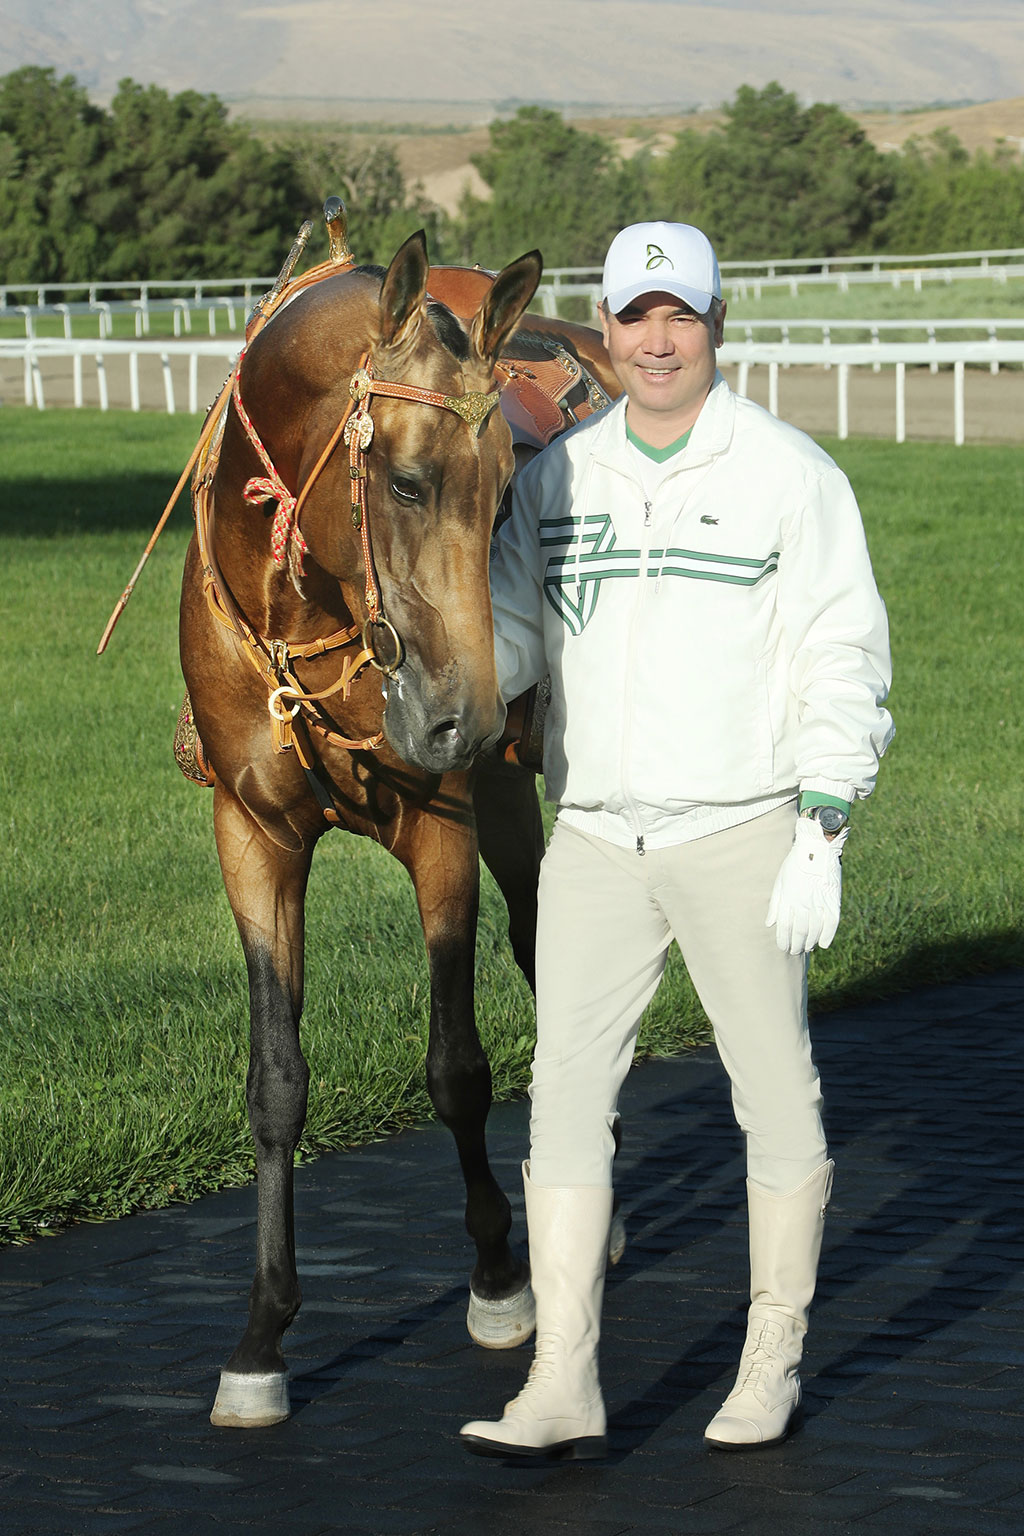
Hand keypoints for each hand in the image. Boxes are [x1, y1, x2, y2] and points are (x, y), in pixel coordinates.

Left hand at [766, 817, 849, 954]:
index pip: (785, 926)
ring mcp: (819, 902)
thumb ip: (775, 903)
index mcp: (789, 898)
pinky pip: (832, 922)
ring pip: (815, 930)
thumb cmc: (795, 863)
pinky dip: (828, 935)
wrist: (817, 847)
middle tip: (794, 952)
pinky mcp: (833, 899)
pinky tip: (823, 944)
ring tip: (807, 948)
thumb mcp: (780, 880)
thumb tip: (769, 924)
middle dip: (795, 944)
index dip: (783, 939)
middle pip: (799, 931)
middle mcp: (803, 902)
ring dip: (810, 942)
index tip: (783, 948)